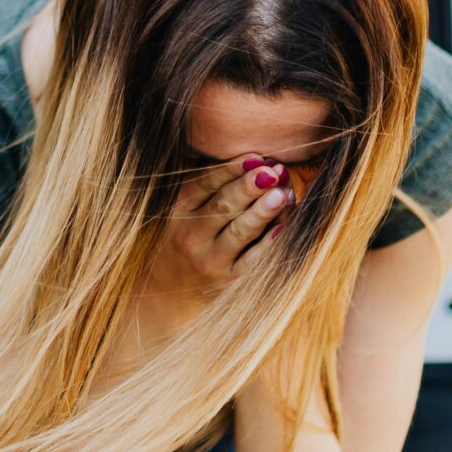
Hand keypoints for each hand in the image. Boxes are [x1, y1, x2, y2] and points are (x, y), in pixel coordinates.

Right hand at [162, 157, 295, 300]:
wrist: (168, 294)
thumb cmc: (186, 240)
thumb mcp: (186, 211)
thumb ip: (213, 187)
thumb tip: (259, 164)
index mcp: (180, 209)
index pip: (205, 184)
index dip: (231, 169)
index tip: (256, 157)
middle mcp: (191, 234)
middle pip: (223, 205)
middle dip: (249, 187)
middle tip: (272, 172)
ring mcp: (209, 259)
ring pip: (239, 232)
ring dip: (262, 212)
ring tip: (282, 194)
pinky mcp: (227, 282)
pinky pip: (251, 260)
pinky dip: (268, 244)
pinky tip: (282, 227)